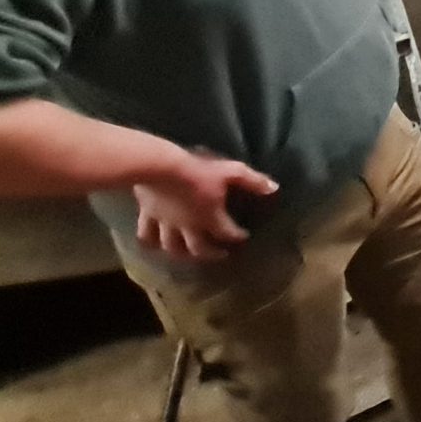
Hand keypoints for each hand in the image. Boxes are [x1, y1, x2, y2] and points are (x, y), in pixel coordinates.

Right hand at [135, 152, 276, 261]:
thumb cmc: (198, 170)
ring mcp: (166, 224)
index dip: (237, 235)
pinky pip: (146, 234)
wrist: (160, 167)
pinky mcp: (148, 216)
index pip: (227, 233)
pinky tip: (152, 244)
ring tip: (186, 254)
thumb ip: (252, 181)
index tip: (244, 236)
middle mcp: (188, 227)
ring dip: (180, 253)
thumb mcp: (230, 171)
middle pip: (199, 248)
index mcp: (210, 218)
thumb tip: (274, 188)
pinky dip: (149, 242)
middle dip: (211, 253)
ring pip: (171, 247)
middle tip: (220, 254)